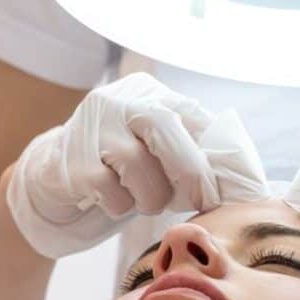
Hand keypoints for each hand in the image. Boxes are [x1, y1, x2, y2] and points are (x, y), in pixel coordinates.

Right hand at [7, 72, 268, 258]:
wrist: (54, 177)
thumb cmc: (123, 167)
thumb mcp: (158, 149)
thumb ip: (195, 151)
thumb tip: (245, 177)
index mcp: (151, 93)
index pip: (194, 115)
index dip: (217, 154)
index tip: (228, 188)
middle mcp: (121, 100)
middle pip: (164, 126)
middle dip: (190, 171)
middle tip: (201, 201)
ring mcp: (93, 126)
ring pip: (138, 165)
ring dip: (151, 196)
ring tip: (143, 198)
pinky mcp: (73, 159)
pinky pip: (111, 192)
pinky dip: (120, 205)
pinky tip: (112, 199)